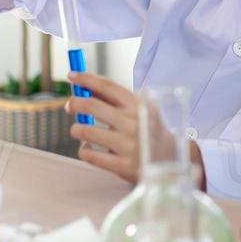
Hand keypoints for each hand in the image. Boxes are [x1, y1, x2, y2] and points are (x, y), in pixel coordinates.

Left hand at [67, 73, 205, 188]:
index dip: (87, 79)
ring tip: (79, 130)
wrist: (171, 160)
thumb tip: (85, 88)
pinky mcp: (122, 166)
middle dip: (74, 103)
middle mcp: (133, 123)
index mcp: (139, 106)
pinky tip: (88, 148)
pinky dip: (83, 150)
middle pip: (92, 106)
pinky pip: (89, 155)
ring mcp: (128, 145)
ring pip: (85, 131)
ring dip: (76, 129)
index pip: (108, 86)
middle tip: (70, 106)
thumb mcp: (140, 111)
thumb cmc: (148, 131)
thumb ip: (115, 100)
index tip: (72, 75)